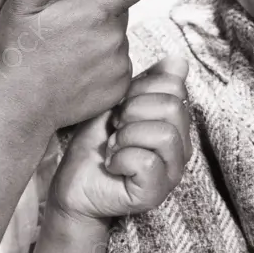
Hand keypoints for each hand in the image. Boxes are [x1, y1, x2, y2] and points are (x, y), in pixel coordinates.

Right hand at [0, 0, 163, 134]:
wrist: (17, 108)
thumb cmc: (15, 55)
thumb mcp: (20, 10)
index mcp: (94, 13)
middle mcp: (113, 38)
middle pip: (118, 13)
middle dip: (99, 13)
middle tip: (66, 27)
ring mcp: (119, 65)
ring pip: (117, 40)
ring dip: (100, 40)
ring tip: (67, 53)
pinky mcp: (120, 87)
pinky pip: (119, 66)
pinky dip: (104, 64)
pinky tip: (77, 70)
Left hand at [49, 56, 191, 220]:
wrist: (72, 185)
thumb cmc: (95, 146)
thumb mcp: (117, 106)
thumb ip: (148, 85)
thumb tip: (180, 60)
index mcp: (175, 123)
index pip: (174, 86)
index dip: (140, 90)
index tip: (120, 109)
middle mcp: (181, 146)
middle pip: (173, 107)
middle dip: (133, 112)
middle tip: (116, 129)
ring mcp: (172, 171)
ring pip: (164, 134)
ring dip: (127, 137)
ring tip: (114, 147)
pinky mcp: (157, 191)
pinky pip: (147, 161)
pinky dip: (121, 159)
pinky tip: (113, 165)